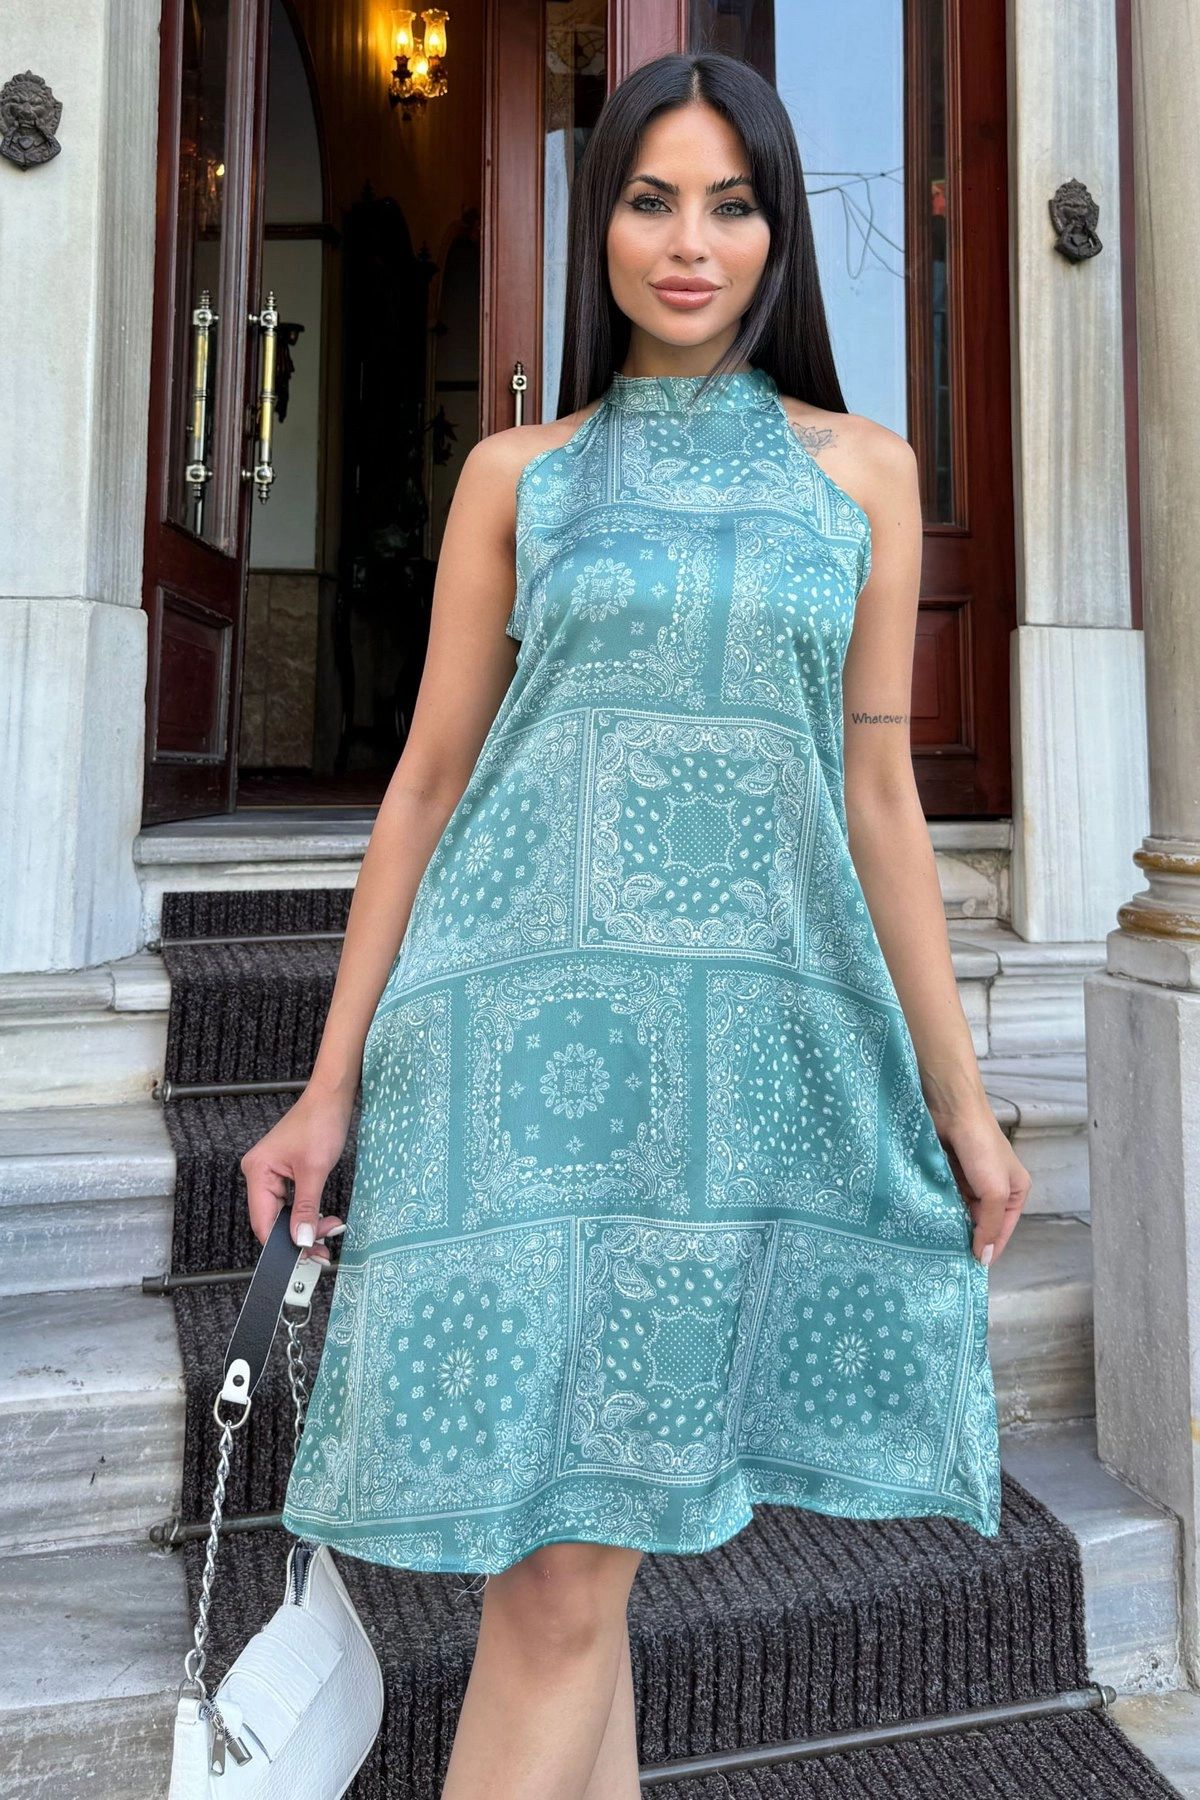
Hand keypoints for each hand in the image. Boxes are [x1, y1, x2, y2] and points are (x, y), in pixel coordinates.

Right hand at [240, 1081, 356, 1260]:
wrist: (332, 1097)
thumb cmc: (320, 1122)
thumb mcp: (315, 1170)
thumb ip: (306, 1208)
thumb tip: (300, 1240)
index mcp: (257, 1172)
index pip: (263, 1221)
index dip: (281, 1244)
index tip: (303, 1258)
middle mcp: (259, 1174)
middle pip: (273, 1220)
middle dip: (299, 1235)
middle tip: (321, 1249)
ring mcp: (271, 1173)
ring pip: (284, 1213)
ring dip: (306, 1224)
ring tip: (329, 1229)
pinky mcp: (284, 1172)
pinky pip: (291, 1201)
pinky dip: (307, 1212)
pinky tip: (322, 1218)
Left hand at [930, 1101, 1030, 1266]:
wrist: (952, 1109)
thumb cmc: (981, 1147)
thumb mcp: (994, 1190)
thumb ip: (990, 1225)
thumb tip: (984, 1258)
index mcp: (1014, 1191)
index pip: (1002, 1230)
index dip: (988, 1248)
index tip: (970, 1269)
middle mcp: (993, 1187)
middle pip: (980, 1221)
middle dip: (967, 1237)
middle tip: (947, 1260)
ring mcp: (969, 1179)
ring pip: (960, 1211)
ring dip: (949, 1223)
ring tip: (933, 1244)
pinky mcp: (949, 1172)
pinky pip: (944, 1198)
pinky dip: (937, 1208)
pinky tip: (926, 1221)